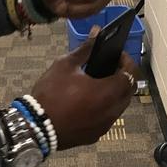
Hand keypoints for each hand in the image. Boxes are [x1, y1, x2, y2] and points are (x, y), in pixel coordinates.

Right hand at [30, 32, 135, 149]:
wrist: (36, 127)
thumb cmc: (52, 93)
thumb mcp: (66, 65)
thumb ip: (86, 48)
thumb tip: (97, 32)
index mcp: (108, 92)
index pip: (131, 75)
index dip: (127, 62)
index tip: (117, 55)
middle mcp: (111, 111)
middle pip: (128, 91)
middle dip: (123, 77)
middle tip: (109, 66)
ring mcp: (104, 125)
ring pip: (120, 106)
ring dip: (115, 92)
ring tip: (98, 82)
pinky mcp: (95, 135)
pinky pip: (108, 118)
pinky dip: (106, 107)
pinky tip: (90, 101)